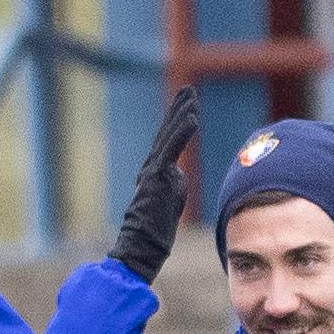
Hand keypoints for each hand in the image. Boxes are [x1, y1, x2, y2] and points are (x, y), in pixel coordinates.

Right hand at [111, 85, 199, 282]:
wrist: (142, 244)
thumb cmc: (155, 230)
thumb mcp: (170, 200)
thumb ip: (174, 183)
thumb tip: (179, 174)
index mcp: (155, 172)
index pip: (168, 142)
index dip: (178, 121)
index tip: (188, 104)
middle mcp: (151, 167)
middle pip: (167, 131)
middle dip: (178, 108)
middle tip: (189, 89)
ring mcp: (153, 170)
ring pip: (169, 135)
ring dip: (182, 113)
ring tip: (192, 95)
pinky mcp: (157, 176)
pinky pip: (172, 148)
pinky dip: (182, 131)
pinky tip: (192, 116)